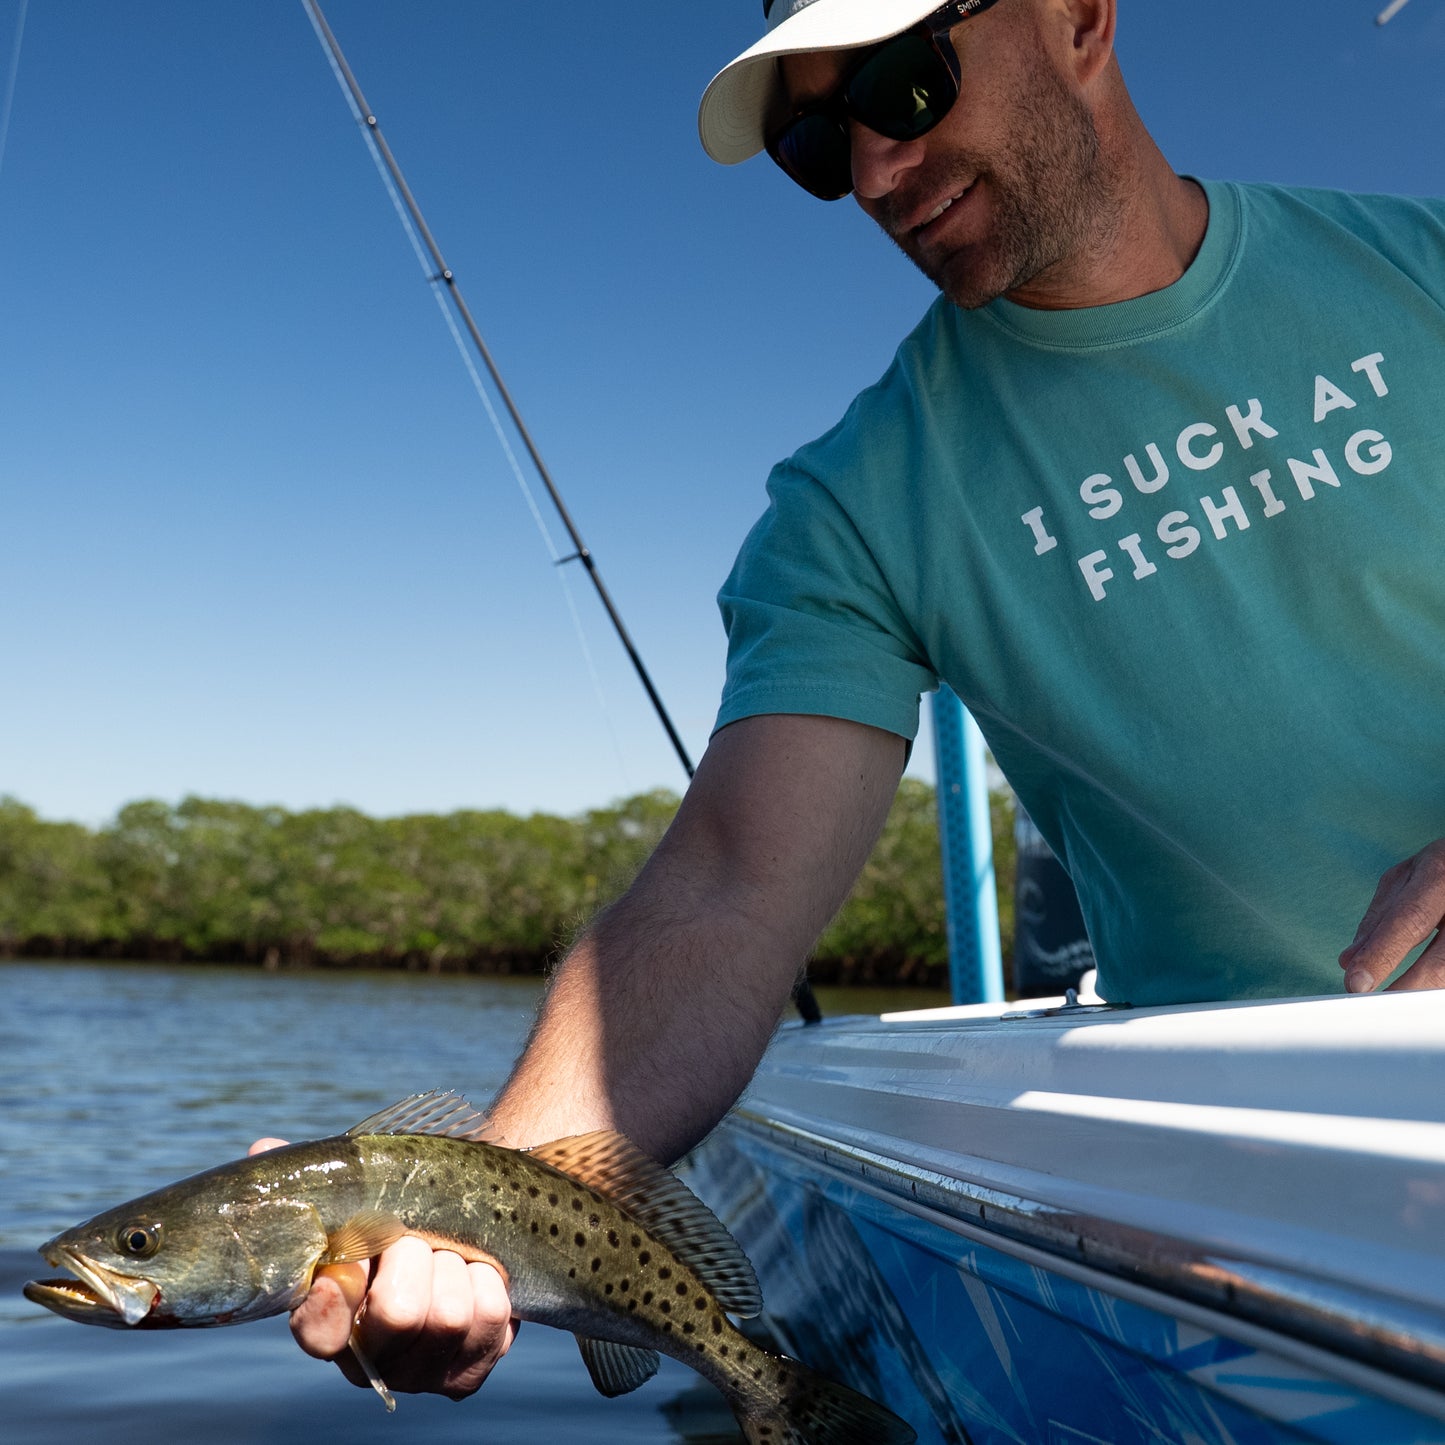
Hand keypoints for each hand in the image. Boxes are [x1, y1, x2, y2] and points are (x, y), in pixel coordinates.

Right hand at [248, 1138, 517, 1398]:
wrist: (468, 1232)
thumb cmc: (401, 1215)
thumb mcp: (361, 1194)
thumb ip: (317, 1179)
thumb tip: (265, 1149)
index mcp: (330, 1317)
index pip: (318, 1331)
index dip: (331, 1299)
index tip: (346, 1258)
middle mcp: (373, 1357)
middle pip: (399, 1313)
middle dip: (415, 1254)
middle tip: (417, 1235)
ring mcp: (423, 1369)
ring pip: (449, 1315)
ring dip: (456, 1265)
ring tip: (450, 1251)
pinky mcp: (471, 1366)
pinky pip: (488, 1315)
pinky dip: (489, 1279)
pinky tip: (479, 1271)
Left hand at [1339, 840, 1444, 993]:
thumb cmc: (1442, 870)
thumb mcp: (1407, 878)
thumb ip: (1379, 918)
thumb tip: (1348, 961)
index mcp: (1440, 876)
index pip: (1407, 921)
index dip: (1382, 955)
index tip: (1356, 984)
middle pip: (1443, 959)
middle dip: (1409, 987)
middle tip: (1378, 1008)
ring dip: (1428, 991)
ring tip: (1400, 1008)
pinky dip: (1439, 984)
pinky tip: (1423, 995)